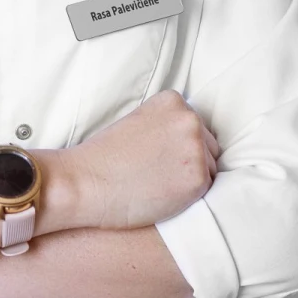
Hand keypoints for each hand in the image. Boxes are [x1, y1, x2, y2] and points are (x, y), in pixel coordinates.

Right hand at [65, 89, 220, 229]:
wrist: (86, 182)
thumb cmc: (105, 158)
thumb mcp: (139, 123)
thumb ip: (167, 125)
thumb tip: (192, 142)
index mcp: (173, 101)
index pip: (195, 125)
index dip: (178, 146)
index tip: (157, 156)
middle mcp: (190, 119)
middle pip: (208, 145)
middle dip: (190, 161)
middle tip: (157, 173)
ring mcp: (196, 148)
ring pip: (211, 168)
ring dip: (192, 178)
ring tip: (158, 184)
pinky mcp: (199, 178)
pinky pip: (208, 190)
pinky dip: (190, 197)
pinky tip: (163, 195)